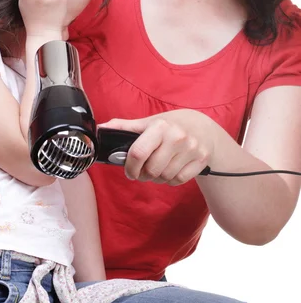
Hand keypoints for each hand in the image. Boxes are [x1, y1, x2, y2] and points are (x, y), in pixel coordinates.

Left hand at [100, 110, 216, 183]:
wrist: (202, 127)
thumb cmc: (170, 125)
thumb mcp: (148, 122)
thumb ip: (124, 127)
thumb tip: (101, 129)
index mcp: (160, 126)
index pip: (138, 153)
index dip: (130, 167)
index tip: (129, 171)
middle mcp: (177, 136)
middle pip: (152, 170)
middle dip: (143, 174)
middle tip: (143, 171)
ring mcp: (191, 149)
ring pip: (165, 177)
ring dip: (157, 178)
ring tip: (157, 169)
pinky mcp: (201, 160)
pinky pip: (179, 180)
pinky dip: (171, 180)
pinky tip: (170, 170)